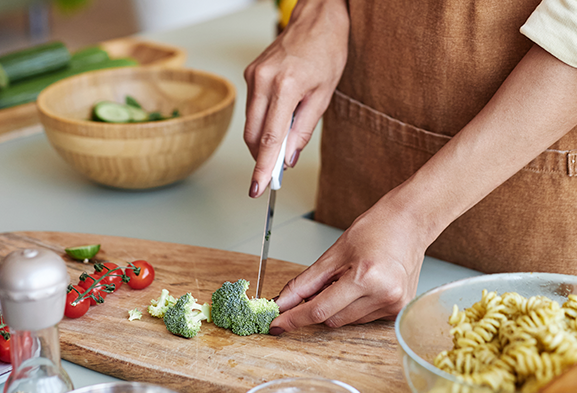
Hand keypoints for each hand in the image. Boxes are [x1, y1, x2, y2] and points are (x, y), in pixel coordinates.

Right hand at [244, 0, 348, 196]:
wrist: (316, 21)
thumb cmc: (326, 52)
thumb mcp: (324, 96)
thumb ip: (304, 130)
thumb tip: (289, 157)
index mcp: (286, 87)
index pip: (269, 139)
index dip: (263, 168)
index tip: (258, 187)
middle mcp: (263, 81)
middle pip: (253, 135)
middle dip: (261, 159)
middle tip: (273, 175)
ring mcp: (253, 76)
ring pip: (250, 124)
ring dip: (263, 141)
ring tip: (284, 143)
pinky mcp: (250, 74)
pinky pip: (252, 108)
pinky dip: (263, 123)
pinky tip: (279, 122)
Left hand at [270, 199, 427, 331]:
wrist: (410, 223)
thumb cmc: (376, 230)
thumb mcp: (334, 253)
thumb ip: (305, 283)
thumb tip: (282, 303)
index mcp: (365, 277)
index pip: (320, 310)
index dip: (294, 318)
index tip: (276, 324)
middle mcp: (384, 295)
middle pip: (332, 319)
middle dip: (318, 306)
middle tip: (323, 282)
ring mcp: (394, 305)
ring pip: (347, 321)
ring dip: (338, 306)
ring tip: (352, 276)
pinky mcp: (399, 310)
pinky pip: (363, 318)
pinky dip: (354, 306)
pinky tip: (365, 285)